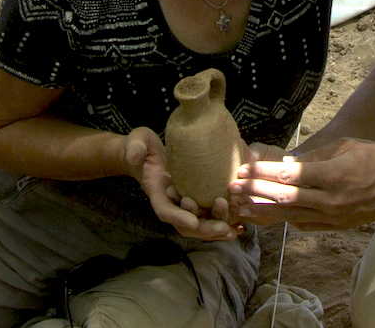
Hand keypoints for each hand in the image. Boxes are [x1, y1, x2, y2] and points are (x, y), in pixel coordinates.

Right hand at [121, 126, 239, 240]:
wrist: (148, 151)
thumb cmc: (142, 145)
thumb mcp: (136, 142)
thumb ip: (135, 148)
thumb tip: (135, 156)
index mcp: (156, 191)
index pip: (165, 210)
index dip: (178, 217)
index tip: (193, 221)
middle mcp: (171, 201)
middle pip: (186, 224)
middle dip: (204, 228)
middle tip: (223, 229)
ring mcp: (183, 201)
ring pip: (199, 223)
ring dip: (216, 228)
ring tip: (233, 231)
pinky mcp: (196, 196)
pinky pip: (208, 214)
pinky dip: (223, 221)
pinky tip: (239, 225)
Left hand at [229, 139, 374, 230]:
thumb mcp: (347, 147)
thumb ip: (315, 157)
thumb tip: (286, 165)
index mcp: (334, 175)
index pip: (290, 176)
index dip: (263, 173)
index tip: (243, 169)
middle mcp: (331, 200)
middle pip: (284, 198)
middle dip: (254, 192)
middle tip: (232, 187)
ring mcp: (333, 217)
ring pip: (290, 216)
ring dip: (262, 211)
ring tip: (240, 206)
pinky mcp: (336, 226)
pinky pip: (304, 225)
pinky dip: (284, 219)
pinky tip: (268, 215)